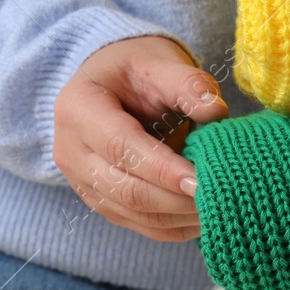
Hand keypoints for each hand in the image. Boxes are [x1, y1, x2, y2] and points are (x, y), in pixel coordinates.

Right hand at [53, 36, 228, 242]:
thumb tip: (216, 113)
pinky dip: (171, 226)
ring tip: (218, 208)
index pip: (121, 147)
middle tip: (219, 197)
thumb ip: (188, 84)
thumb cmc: (137, 70)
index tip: (203, 179)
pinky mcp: (99, 200)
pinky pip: (135, 223)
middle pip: (125, 188)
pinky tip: (202, 218)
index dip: (163, 169)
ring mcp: (80, 181)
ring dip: (177, 217)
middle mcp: (70, 150)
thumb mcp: (160, 63)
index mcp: (78, 108)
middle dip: (175, 199)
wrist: (112, 83)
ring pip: (131, 212)